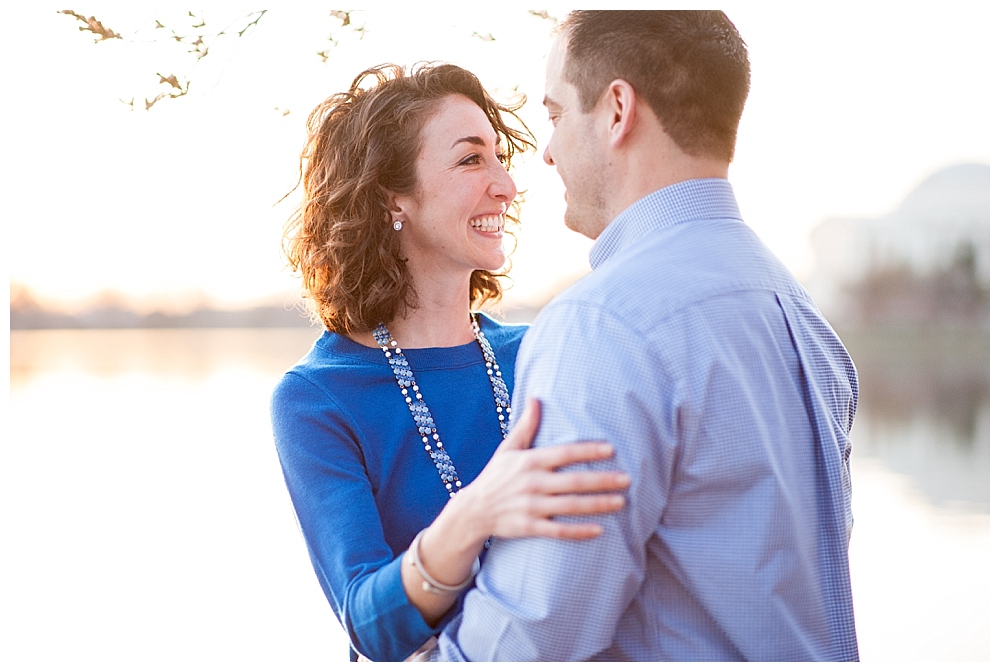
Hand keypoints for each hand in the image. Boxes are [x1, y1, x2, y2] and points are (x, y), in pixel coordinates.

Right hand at [456, 398, 628, 540]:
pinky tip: (599, 530)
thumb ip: (526, 425)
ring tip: (621, 502)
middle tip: (628, 479)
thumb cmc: (496, 476)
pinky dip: (579, 531)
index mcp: (529, 461)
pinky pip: (558, 531)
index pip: (564, 454)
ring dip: (597, 504)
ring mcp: (531, 507)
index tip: (611, 449)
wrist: (473, 510)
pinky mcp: (529, 527)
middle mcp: (532, 483)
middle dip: (602, 480)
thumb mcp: (508, 448)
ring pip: (570, 506)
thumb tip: (536, 397)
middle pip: (573, 481)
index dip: (588, 451)